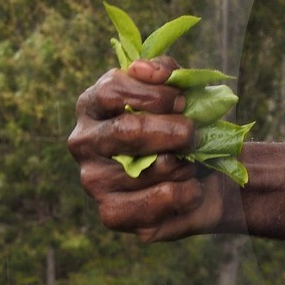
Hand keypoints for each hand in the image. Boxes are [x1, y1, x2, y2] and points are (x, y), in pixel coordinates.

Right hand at [67, 55, 238, 240]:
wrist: (200, 174)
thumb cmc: (181, 124)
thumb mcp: (179, 91)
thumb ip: (165, 71)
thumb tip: (143, 69)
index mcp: (92, 106)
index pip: (111, 91)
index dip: (155, 95)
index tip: (183, 102)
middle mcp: (83, 143)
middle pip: (126, 130)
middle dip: (174, 131)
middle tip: (193, 134)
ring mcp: (93, 182)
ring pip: (148, 169)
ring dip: (184, 164)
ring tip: (190, 163)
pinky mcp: (112, 214)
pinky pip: (157, 202)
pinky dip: (186, 193)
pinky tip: (189, 189)